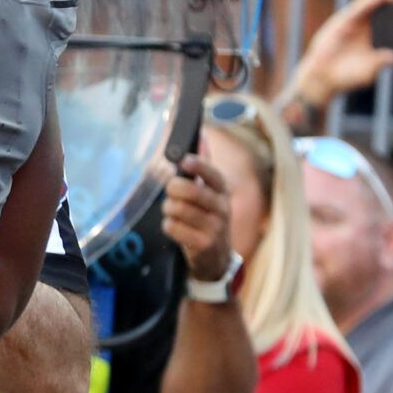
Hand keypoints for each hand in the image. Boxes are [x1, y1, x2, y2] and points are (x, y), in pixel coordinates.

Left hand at [162, 153, 232, 284]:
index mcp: (223, 191)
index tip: (183, 162)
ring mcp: (215, 228)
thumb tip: (201, 134)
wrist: (216, 258)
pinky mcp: (203, 245)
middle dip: (173, 189)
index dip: (198, 166)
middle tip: (170, 191)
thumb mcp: (210, 193)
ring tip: (172, 211)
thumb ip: (203, 167)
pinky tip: (175, 227)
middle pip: (191, 191)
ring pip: (178, 209)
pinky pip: (174, 227)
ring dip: (169, 209)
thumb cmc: (207, 217)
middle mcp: (222, 208)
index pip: (213, 174)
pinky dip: (168, 225)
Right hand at [288, 0, 392, 109]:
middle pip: (385, 10)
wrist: (323, 79)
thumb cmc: (346, 76)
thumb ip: (381, 62)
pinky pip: (358, 6)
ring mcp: (355, 22)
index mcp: (375, 38)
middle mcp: (366, 27)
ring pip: (372, 2)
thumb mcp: (369, 70)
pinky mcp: (343, 20)